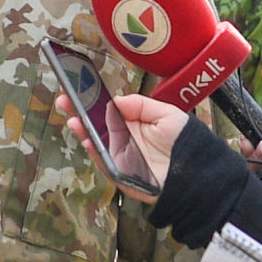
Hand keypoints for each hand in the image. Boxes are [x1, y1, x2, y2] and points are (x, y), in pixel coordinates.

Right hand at [60, 88, 189, 193]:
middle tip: (64, 101)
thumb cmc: (185, 143)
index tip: (78, 90)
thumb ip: (141, 105)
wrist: (197, 171)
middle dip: (79, 113)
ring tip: (73, 119)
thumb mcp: (166, 114)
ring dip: (82, 131)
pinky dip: (94, 150)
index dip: (92, 101)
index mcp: (133, 123)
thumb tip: (116, 100)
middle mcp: (124, 139)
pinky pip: (104, 161)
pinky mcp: (121, 172)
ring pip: (96, 142)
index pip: (107, 111)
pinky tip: (87, 139)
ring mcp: (121, 156)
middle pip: (96, 125)